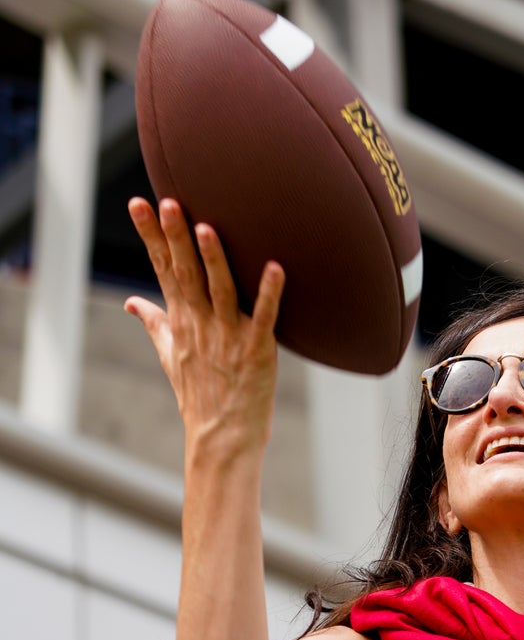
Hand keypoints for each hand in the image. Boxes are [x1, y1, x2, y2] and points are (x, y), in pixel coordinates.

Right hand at [125, 197, 283, 456]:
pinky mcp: (257, 351)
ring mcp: (228, 337)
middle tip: (169, 201)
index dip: (151, 236)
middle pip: (186, 273)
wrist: (221, 438)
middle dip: (176, 237)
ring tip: (206, 227)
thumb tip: (132, 302)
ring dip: (214, 259)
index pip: (162, 269)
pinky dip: (269, 293)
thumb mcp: (170, 356)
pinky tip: (276, 267)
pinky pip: (264, 318)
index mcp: (181, 320)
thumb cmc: (199, 394)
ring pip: (220, 290)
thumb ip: (154, 323)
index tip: (139, 203)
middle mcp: (201, 324)